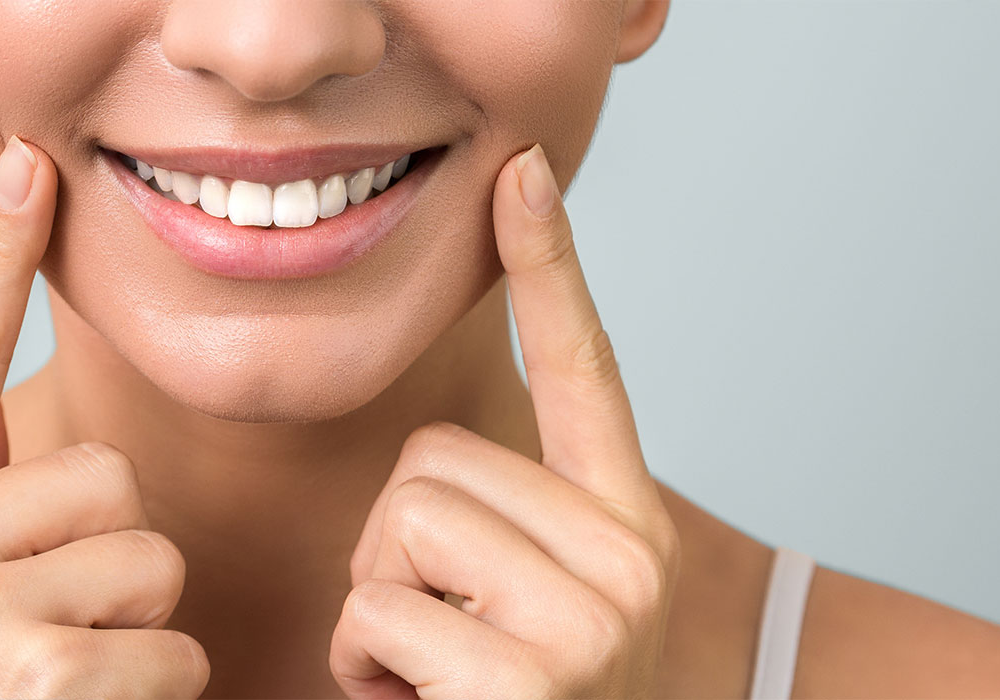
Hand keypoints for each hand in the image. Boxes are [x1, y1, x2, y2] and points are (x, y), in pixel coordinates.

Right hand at [0, 137, 209, 697]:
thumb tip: (68, 446)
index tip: (28, 171)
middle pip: (105, 477)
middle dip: (114, 560)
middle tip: (55, 635)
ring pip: (148, 560)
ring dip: (139, 632)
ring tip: (68, 683)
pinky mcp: (40, 672)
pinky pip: (172, 645)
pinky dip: (157, 693)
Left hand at [330, 144, 681, 698]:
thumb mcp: (539, 608)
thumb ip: (504, 528)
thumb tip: (427, 474)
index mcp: (626, 522)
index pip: (588, 372)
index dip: (551, 268)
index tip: (520, 174)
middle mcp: (632, 556)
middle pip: (435, 462)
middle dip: (399, 548)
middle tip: (444, 635)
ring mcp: (593, 619)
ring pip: (401, 528)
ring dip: (377, 609)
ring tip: (435, 674)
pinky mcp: (534, 682)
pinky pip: (378, 615)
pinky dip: (367, 668)